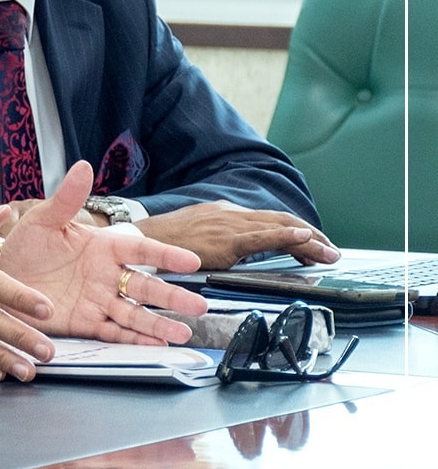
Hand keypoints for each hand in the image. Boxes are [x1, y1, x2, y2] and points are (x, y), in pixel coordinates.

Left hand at [0, 162, 209, 344]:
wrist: (1, 279)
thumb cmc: (24, 247)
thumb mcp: (43, 220)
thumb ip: (66, 198)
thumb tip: (83, 167)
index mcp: (101, 247)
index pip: (140, 249)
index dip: (166, 254)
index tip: (192, 261)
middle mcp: (106, 276)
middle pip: (146, 286)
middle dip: (173, 296)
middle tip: (198, 305)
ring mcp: (98, 301)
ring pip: (135, 313)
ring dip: (159, 324)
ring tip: (182, 332)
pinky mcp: (86, 323)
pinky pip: (114, 332)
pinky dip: (134, 340)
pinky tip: (155, 345)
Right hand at [133, 201, 337, 269]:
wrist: (138, 240)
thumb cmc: (162, 243)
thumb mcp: (196, 237)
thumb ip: (219, 242)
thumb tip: (236, 253)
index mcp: (224, 214)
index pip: (269, 220)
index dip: (295, 230)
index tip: (314, 243)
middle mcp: (230, 216)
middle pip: (281, 220)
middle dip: (311, 236)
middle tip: (331, 251)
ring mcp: (228, 226)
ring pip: (279, 228)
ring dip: (309, 240)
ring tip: (329, 253)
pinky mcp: (225, 241)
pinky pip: (262, 237)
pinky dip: (287, 235)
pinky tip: (305, 238)